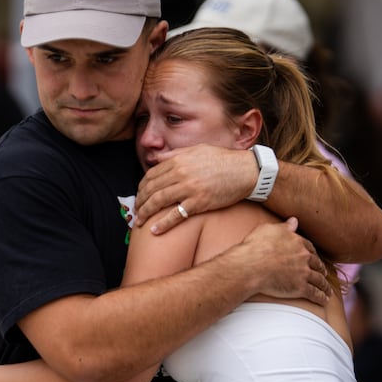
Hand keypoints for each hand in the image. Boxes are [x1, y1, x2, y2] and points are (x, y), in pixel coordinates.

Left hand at [135, 144, 255, 233]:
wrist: (245, 171)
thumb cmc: (221, 160)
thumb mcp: (196, 150)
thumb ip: (173, 154)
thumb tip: (154, 158)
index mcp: (178, 160)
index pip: (151, 175)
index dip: (141, 187)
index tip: (139, 195)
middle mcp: (181, 174)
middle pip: (151, 190)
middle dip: (140, 201)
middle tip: (136, 210)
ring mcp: (189, 189)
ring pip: (159, 202)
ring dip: (146, 213)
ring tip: (139, 221)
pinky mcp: (199, 203)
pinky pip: (176, 215)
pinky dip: (163, 224)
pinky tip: (154, 231)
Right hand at [226, 217, 330, 305]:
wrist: (250, 266)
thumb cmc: (256, 246)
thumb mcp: (269, 229)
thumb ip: (284, 226)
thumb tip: (294, 220)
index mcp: (297, 242)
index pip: (309, 248)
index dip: (312, 253)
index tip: (314, 257)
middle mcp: (304, 257)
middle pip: (317, 264)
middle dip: (321, 269)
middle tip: (323, 273)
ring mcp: (303, 273)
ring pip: (319, 280)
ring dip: (325, 286)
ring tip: (327, 290)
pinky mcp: (300, 288)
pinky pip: (314, 293)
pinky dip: (321, 297)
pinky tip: (324, 300)